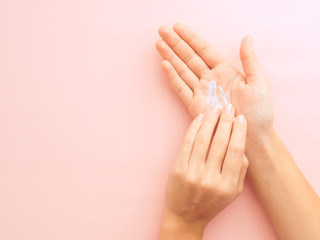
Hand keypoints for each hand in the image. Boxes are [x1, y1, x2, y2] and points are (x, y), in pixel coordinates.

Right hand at [156, 23, 273, 155]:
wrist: (252, 136)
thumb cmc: (259, 111)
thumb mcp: (258, 82)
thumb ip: (249, 60)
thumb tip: (246, 37)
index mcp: (225, 71)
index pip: (204, 50)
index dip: (190, 38)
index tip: (177, 27)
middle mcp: (210, 79)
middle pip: (189, 57)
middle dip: (175, 44)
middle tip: (161, 31)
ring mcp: (202, 92)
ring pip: (182, 70)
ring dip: (170, 57)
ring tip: (159, 44)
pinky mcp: (195, 105)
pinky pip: (181, 89)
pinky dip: (173, 77)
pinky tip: (165, 65)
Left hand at [160, 104, 247, 238]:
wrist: (186, 216)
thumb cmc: (211, 202)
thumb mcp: (233, 192)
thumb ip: (241, 170)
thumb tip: (241, 143)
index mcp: (228, 185)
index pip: (236, 151)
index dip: (239, 131)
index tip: (241, 118)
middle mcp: (210, 179)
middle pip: (220, 142)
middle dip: (225, 121)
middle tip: (228, 107)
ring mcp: (192, 174)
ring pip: (202, 139)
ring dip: (210, 120)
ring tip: (215, 109)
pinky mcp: (178, 169)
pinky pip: (187, 143)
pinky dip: (194, 128)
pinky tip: (200, 118)